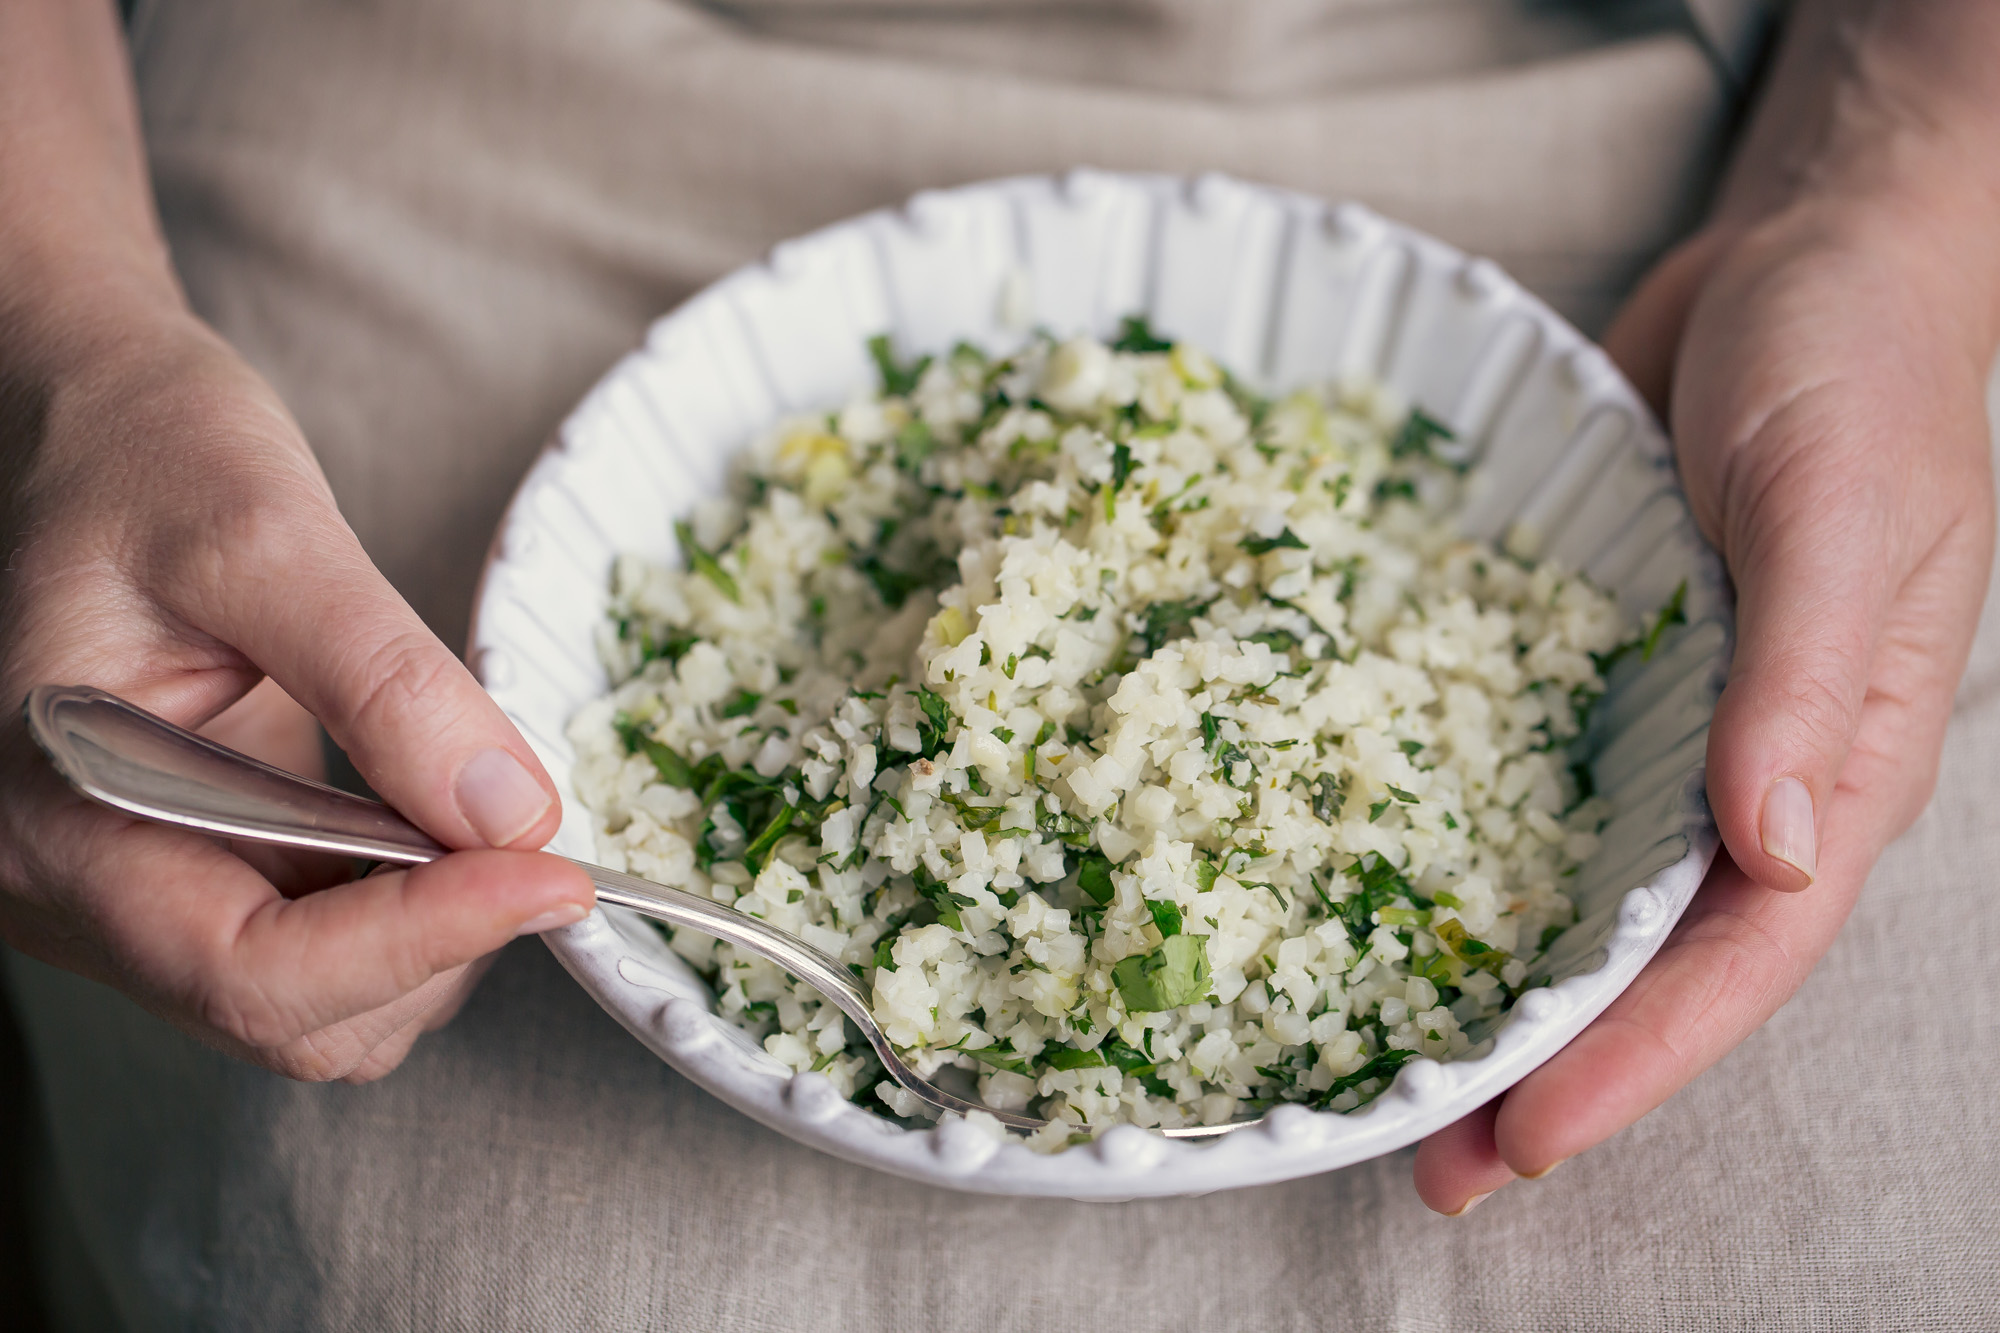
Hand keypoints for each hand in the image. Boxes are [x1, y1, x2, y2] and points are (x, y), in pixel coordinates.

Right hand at [0, 301, 595, 1082]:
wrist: (95, 425)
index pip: (250, 967)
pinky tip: (452, 819)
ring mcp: (139, 886)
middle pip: (291, 1015)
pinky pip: (324, 940)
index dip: (420, 942)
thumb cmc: (141, 450)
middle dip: (438, 949)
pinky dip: (416, 905)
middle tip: (547, 848)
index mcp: (59, 816)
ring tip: (497, 822)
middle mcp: (78, 886)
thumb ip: (385, 680)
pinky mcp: (200, 863)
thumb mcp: (263, 531)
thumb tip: (512, 815)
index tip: (554, 877)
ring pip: (319, 1002)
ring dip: (436, 939)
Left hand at [1410, 176, 1997, 1208]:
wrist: (1802, 262)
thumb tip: (1766, 851)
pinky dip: (1467, 855)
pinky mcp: (1597, 669)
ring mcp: (1668, 726)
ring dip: (1494, 989)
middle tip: (1422, 1161)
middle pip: (1647, 964)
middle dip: (1546, 1071)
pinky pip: (1529, 786)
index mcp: (1836, 766)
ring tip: (1383, 1070)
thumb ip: (1805, 679)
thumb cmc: (1860, 370)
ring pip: (1579, 895)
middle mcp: (1747, 773)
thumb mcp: (1842, 509)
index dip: (1633, 1062)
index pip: (1737, 961)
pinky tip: (1378, 893)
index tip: (1521, 1137)